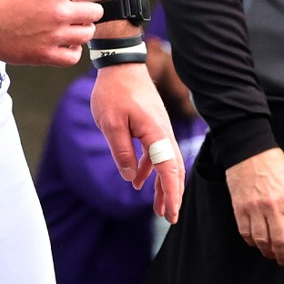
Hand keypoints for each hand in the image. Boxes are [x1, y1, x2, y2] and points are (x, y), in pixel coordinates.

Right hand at [0, 0, 109, 65]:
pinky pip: (73, 57)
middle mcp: (59, 12)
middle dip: (90, 9)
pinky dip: (73, 50)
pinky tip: (65, 43)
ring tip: (71, 26)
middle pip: (95, 12)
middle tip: (80, 10)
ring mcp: (53, 35)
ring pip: (87, 34)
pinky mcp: (44, 55)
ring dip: (83, 29)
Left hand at [90, 62, 184, 222]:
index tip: (172, 213)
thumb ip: (121, 152)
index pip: (168, 169)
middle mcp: (162, 132)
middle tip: (170, 217)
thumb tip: (129, 178)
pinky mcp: (151, 126)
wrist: (121, 66)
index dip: (171, 193)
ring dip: (163, 185)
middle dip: (173, 194)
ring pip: (166, 162)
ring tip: (159, 208)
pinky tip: (137, 181)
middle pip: (173, 168)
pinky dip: (149, 169)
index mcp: (155, 132)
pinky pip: (155, 153)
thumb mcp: (110, 124)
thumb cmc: (114, 92)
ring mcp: (159, 129)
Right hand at [225, 147, 283, 265]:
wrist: (250, 153)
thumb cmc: (275, 168)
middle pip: (280, 241)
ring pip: (262, 241)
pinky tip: (258, 243)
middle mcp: (274, 206)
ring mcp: (255, 209)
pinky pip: (246, 234)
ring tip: (272, 254)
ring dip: (268, 252)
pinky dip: (253, 243)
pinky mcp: (240, 210)